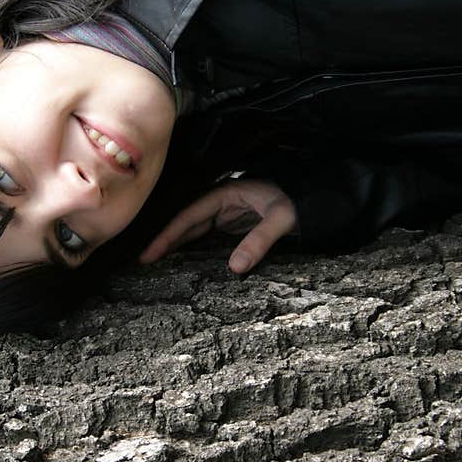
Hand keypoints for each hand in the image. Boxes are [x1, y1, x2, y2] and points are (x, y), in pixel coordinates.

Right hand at [138, 178, 296, 273]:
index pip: (188, 216)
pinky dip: (193, 250)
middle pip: (186, 224)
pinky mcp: (235, 226)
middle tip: (142, 263)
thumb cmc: (299, 200)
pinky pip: (207, 238)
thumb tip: (234, 268)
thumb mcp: (281, 218)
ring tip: (155, 265)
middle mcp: (222, 203)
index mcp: (226, 193)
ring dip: (176, 246)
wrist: (319, 197)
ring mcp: (227, 215)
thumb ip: (259, 241)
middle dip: (165, 242)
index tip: (149, 253)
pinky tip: (181, 263)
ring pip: (194, 232)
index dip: (168, 235)